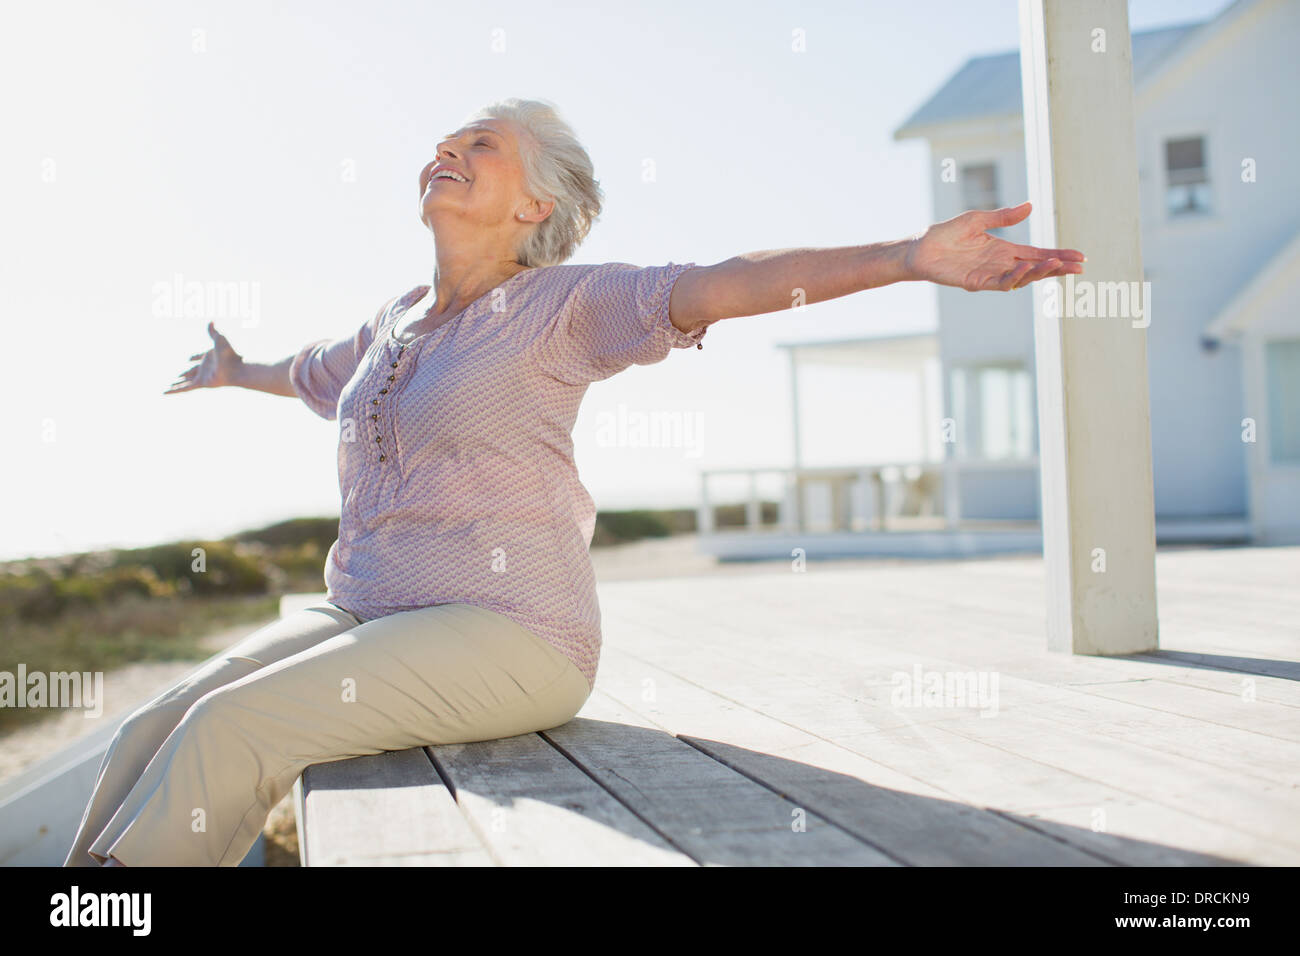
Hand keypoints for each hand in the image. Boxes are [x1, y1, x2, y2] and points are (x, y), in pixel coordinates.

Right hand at [164, 322, 243, 392]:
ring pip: (186, 381)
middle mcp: (206, 368)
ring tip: (167, 386)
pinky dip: (174, 390)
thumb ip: (214, 332)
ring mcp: (204, 376)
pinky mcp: (201, 383)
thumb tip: (212, 320)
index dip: (195, 357)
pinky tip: (164, 393)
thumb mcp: (220, 339)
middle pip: (192, 371)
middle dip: (184, 374)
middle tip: (177, 376)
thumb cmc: (231, 353)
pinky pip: (185, 388)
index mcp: (210, 357)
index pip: (199, 357)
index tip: (189, 358)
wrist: (238, 368)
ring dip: (177, 383)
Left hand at [903, 201, 1084, 290]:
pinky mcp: (977, 282)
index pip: (1038, 253)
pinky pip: (1001, 283)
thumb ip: (1004, 216)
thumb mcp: (978, 219)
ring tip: (1055, 263)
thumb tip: (1030, 206)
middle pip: (1036, 268)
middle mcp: (1001, 264)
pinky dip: (1015, 276)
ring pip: (1022, 278)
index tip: (1080, 257)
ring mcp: (991, 275)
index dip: (1059, 255)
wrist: (922, 247)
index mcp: (1005, 249)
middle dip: (1058, 268)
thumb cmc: (947, 233)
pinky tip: (1025, 266)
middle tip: (1079, 267)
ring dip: (1040, 272)